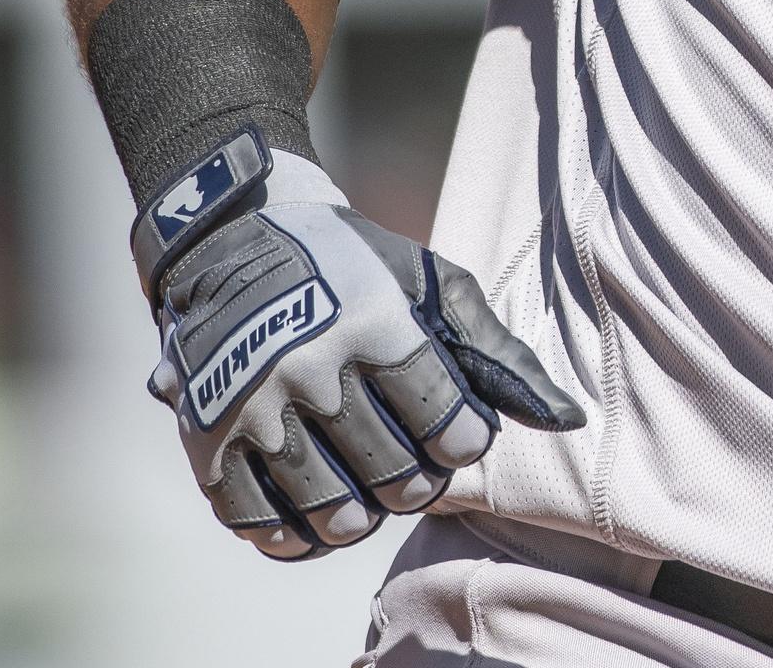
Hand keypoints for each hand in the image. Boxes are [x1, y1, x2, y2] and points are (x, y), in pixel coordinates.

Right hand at [133, 128, 583, 558]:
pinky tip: (315, 519)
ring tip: (370, 494)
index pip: (445, 422)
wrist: (237, 236)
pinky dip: (293, 536)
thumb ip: (496, 353)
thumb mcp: (432, 282)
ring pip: (330, 508)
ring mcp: (252, 407)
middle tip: (416, 467)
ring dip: (363, 515)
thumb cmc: (355, 265)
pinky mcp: (205, 438)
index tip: (459, 434)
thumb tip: (566, 417)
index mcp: (373, 323)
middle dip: (419, 482)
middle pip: (393, 475)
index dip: (464, 441)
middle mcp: (309, 367)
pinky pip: (255, 521)